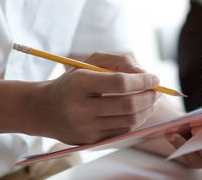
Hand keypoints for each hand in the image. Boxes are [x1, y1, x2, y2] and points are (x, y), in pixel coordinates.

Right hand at [26, 52, 160, 143]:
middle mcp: (80, 108)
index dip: (142, 81)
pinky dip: (136, 119)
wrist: (43, 109)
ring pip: (129, 120)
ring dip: (148, 109)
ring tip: (153, 100)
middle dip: (150, 97)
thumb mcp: (90, 63)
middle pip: (128, 105)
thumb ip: (119, 61)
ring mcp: (84, 127)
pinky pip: (122, 130)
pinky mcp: (89, 140)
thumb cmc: (73, 81)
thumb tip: (145, 74)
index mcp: (79, 83)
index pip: (120, 83)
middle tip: (158, 91)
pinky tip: (140, 110)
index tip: (155, 78)